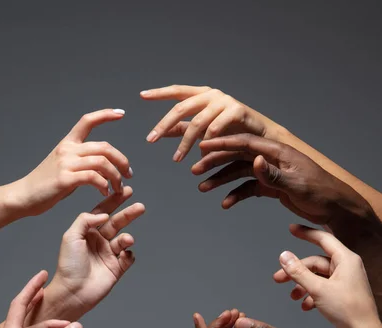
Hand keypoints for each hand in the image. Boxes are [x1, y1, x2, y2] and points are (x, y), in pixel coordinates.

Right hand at [15, 109, 132, 215]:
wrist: (24, 196)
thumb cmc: (46, 185)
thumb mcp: (64, 166)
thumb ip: (81, 161)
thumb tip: (101, 165)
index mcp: (67, 143)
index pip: (87, 121)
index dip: (105, 114)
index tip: (121, 113)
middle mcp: (67, 149)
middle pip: (104, 147)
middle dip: (121, 160)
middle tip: (128, 175)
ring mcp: (66, 163)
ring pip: (102, 162)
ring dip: (116, 176)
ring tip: (118, 187)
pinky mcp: (65, 179)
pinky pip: (93, 178)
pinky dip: (104, 185)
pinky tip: (105, 192)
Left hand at [46, 195, 144, 315]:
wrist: (73, 291)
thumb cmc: (68, 265)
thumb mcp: (71, 236)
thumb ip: (85, 220)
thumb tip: (104, 214)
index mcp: (88, 232)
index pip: (104, 212)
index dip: (114, 201)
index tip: (126, 191)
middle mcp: (99, 241)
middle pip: (117, 223)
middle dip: (129, 214)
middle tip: (140, 207)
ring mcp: (108, 255)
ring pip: (124, 240)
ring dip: (127, 237)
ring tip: (126, 240)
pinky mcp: (116, 269)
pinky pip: (128, 258)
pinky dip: (129, 255)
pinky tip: (124, 256)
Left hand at [140, 85, 287, 161]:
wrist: (262, 136)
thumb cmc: (232, 132)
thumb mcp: (204, 129)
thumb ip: (184, 127)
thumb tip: (163, 131)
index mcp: (202, 95)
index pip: (177, 91)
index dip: (159, 92)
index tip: (142, 95)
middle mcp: (212, 94)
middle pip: (182, 108)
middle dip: (164, 125)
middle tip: (150, 140)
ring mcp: (225, 101)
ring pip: (197, 122)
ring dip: (185, 142)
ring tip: (177, 158)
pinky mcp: (237, 111)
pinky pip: (216, 126)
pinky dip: (207, 140)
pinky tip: (200, 152)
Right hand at [192, 133, 373, 216]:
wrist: (335, 208)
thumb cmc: (320, 193)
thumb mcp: (295, 184)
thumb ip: (272, 173)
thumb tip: (253, 159)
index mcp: (277, 151)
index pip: (245, 143)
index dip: (222, 143)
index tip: (202, 145)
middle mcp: (271, 159)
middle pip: (237, 156)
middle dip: (215, 162)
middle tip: (195, 170)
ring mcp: (270, 173)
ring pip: (240, 173)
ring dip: (221, 180)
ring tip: (203, 188)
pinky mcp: (272, 187)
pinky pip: (248, 189)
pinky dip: (236, 195)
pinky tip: (226, 203)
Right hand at [275, 224, 379, 327]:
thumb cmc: (348, 310)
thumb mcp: (318, 289)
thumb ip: (298, 271)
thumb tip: (284, 256)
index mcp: (346, 260)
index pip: (323, 239)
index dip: (306, 233)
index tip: (292, 229)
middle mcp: (347, 268)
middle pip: (316, 262)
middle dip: (296, 271)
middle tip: (278, 278)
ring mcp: (345, 282)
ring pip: (318, 277)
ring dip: (302, 285)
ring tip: (293, 297)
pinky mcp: (342, 295)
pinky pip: (323, 289)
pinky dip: (311, 295)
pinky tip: (305, 306)